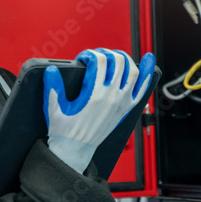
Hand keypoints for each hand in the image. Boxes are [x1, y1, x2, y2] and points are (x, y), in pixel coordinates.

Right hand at [43, 49, 154, 172]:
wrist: (76, 149)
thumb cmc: (65, 130)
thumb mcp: (54, 108)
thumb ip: (52, 87)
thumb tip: (51, 70)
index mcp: (95, 95)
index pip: (99, 61)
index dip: (90, 54)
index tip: (83, 58)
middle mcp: (112, 97)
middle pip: (118, 62)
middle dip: (106, 53)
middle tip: (97, 56)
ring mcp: (122, 102)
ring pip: (133, 71)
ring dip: (125, 58)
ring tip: (115, 56)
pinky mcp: (127, 108)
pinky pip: (142, 88)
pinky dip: (147, 72)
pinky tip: (149, 60)